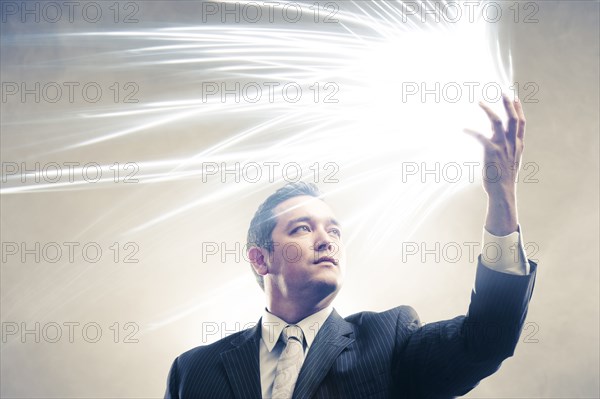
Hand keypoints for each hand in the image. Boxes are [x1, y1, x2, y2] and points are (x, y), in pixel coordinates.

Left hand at [464, 93, 525, 235]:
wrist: (503, 193)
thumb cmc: (503, 178)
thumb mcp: (508, 160)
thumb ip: (504, 146)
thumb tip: (494, 135)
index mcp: (518, 145)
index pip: (521, 123)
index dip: (518, 109)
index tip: (514, 98)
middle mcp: (512, 144)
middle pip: (513, 119)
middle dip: (508, 104)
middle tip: (503, 92)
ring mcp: (503, 147)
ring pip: (498, 123)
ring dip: (489, 111)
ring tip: (480, 102)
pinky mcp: (492, 152)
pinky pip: (481, 137)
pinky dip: (471, 131)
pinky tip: (463, 129)